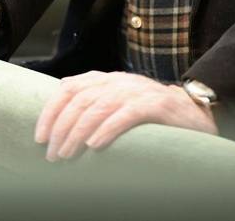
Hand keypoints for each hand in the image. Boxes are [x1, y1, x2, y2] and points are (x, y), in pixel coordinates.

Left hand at [33, 71, 216, 160]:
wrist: (195, 114)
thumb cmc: (150, 117)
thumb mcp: (117, 106)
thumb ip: (93, 106)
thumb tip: (58, 123)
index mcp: (106, 79)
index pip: (68, 87)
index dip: (51, 112)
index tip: (40, 137)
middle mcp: (119, 81)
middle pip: (80, 99)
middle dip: (61, 128)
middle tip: (53, 154)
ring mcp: (138, 91)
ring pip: (99, 106)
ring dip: (78, 132)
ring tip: (67, 154)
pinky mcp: (157, 105)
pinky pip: (127, 114)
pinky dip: (107, 129)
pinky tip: (95, 145)